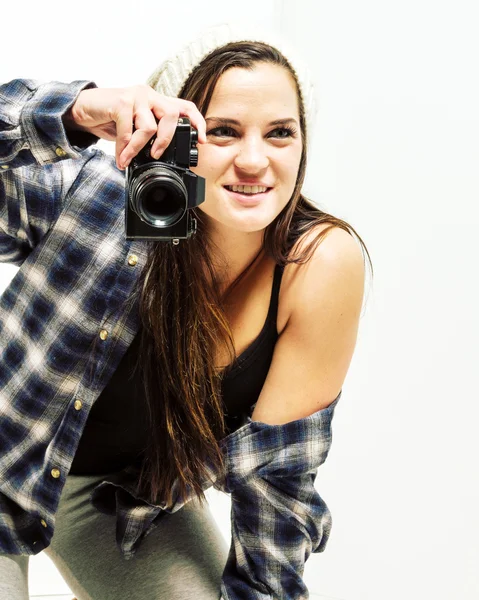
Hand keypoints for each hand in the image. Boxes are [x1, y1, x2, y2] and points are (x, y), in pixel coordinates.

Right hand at [65, 85, 206, 169]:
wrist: (83, 109)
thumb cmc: (111, 119)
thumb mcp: (135, 127)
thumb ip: (150, 135)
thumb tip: (160, 157)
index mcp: (158, 102)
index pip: (185, 106)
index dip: (198, 122)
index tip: (202, 140)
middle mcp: (150, 96)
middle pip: (173, 115)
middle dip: (166, 140)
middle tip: (155, 155)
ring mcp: (136, 96)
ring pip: (149, 127)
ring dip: (137, 149)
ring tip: (127, 159)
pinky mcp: (121, 101)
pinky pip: (129, 131)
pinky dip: (124, 148)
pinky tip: (120, 156)